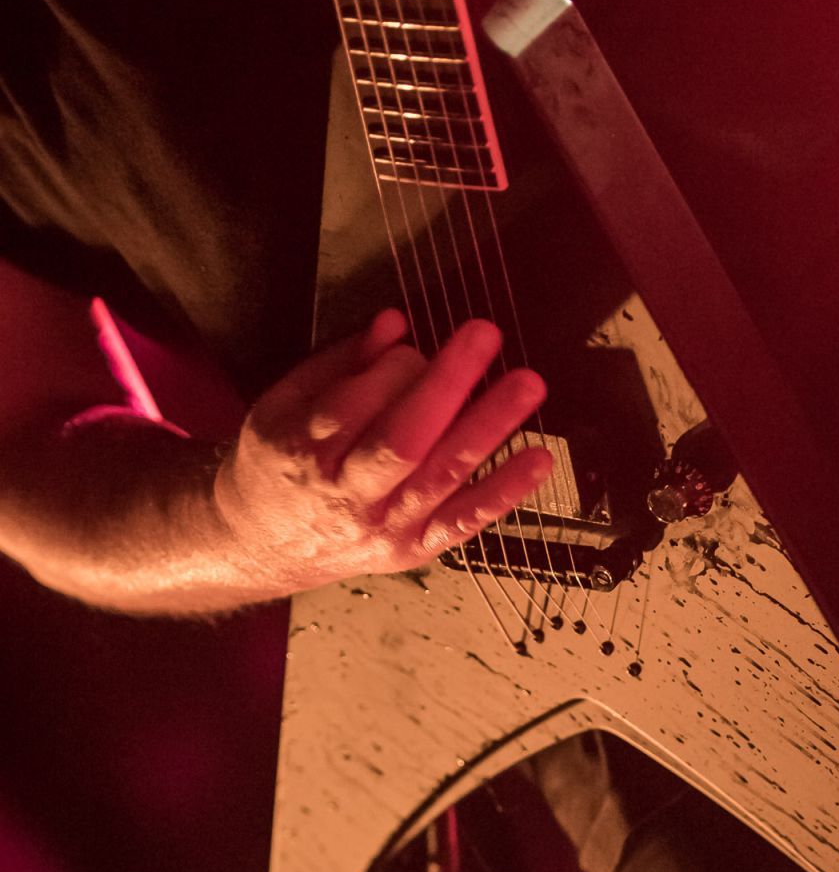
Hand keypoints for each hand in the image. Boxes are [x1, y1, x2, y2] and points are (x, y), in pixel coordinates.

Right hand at [213, 310, 549, 592]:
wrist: (266, 545)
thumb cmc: (279, 462)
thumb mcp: (282, 403)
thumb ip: (337, 362)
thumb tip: (394, 323)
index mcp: (304, 447)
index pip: (358, 401)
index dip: (396, 368)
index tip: (416, 348)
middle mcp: (346, 493)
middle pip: (403, 440)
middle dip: (448, 383)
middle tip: (484, 334)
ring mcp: (384, 526)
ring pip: (442, 475)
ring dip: (489, 427)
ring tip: (527, 385)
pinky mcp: (415, 549)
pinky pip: (465, 521)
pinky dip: (505, 491)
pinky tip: (539, 458)